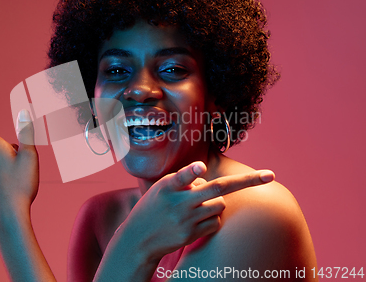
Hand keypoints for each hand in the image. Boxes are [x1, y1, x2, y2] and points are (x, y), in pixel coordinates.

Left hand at [0, 109, 37, 220]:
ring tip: (17, 180)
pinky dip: (1, 179)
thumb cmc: (21, 183)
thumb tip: (24, 112)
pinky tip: (9, 189)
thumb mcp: (30, 155)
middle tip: (22, 167)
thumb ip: (26, 132)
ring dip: (5, 166)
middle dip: (8, 153)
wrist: (9, 214)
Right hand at [120, 162, 274, 261]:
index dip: (193, 172)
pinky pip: (216, 222)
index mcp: (168, 186)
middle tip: (270, 175)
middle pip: (217, 189)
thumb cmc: (152, 206)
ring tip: (196, 205)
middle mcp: (178, 202)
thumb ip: (183, 179)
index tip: (200, 168)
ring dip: (216, 201)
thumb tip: (210, 180)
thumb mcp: (160, 188)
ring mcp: (187, 220)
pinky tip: (195, 219)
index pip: (183, 176)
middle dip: (247, 180)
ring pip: (220, 204)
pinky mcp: (192, 234)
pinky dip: (211, 217)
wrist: (138, 239)